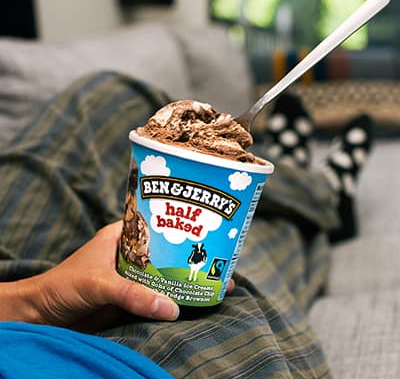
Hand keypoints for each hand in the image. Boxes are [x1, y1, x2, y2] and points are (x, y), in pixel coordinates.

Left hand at [0, 221, 234, 331]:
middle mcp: (131, 252)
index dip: (180, 221)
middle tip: (220, 254)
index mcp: (121, 235)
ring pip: (165, 273)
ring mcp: (132, 275)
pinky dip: (175, 298)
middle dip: (191, 252)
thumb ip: (132, 294)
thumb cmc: (61, 287)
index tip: (206, 224)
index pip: (156, 221)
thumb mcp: (98, 283)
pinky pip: (158, 295)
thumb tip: (170, 308)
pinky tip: (195, 299)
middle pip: (167, 249)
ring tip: (217, 277)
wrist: (43, 317)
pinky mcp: (131, 297)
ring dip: (186, 276)